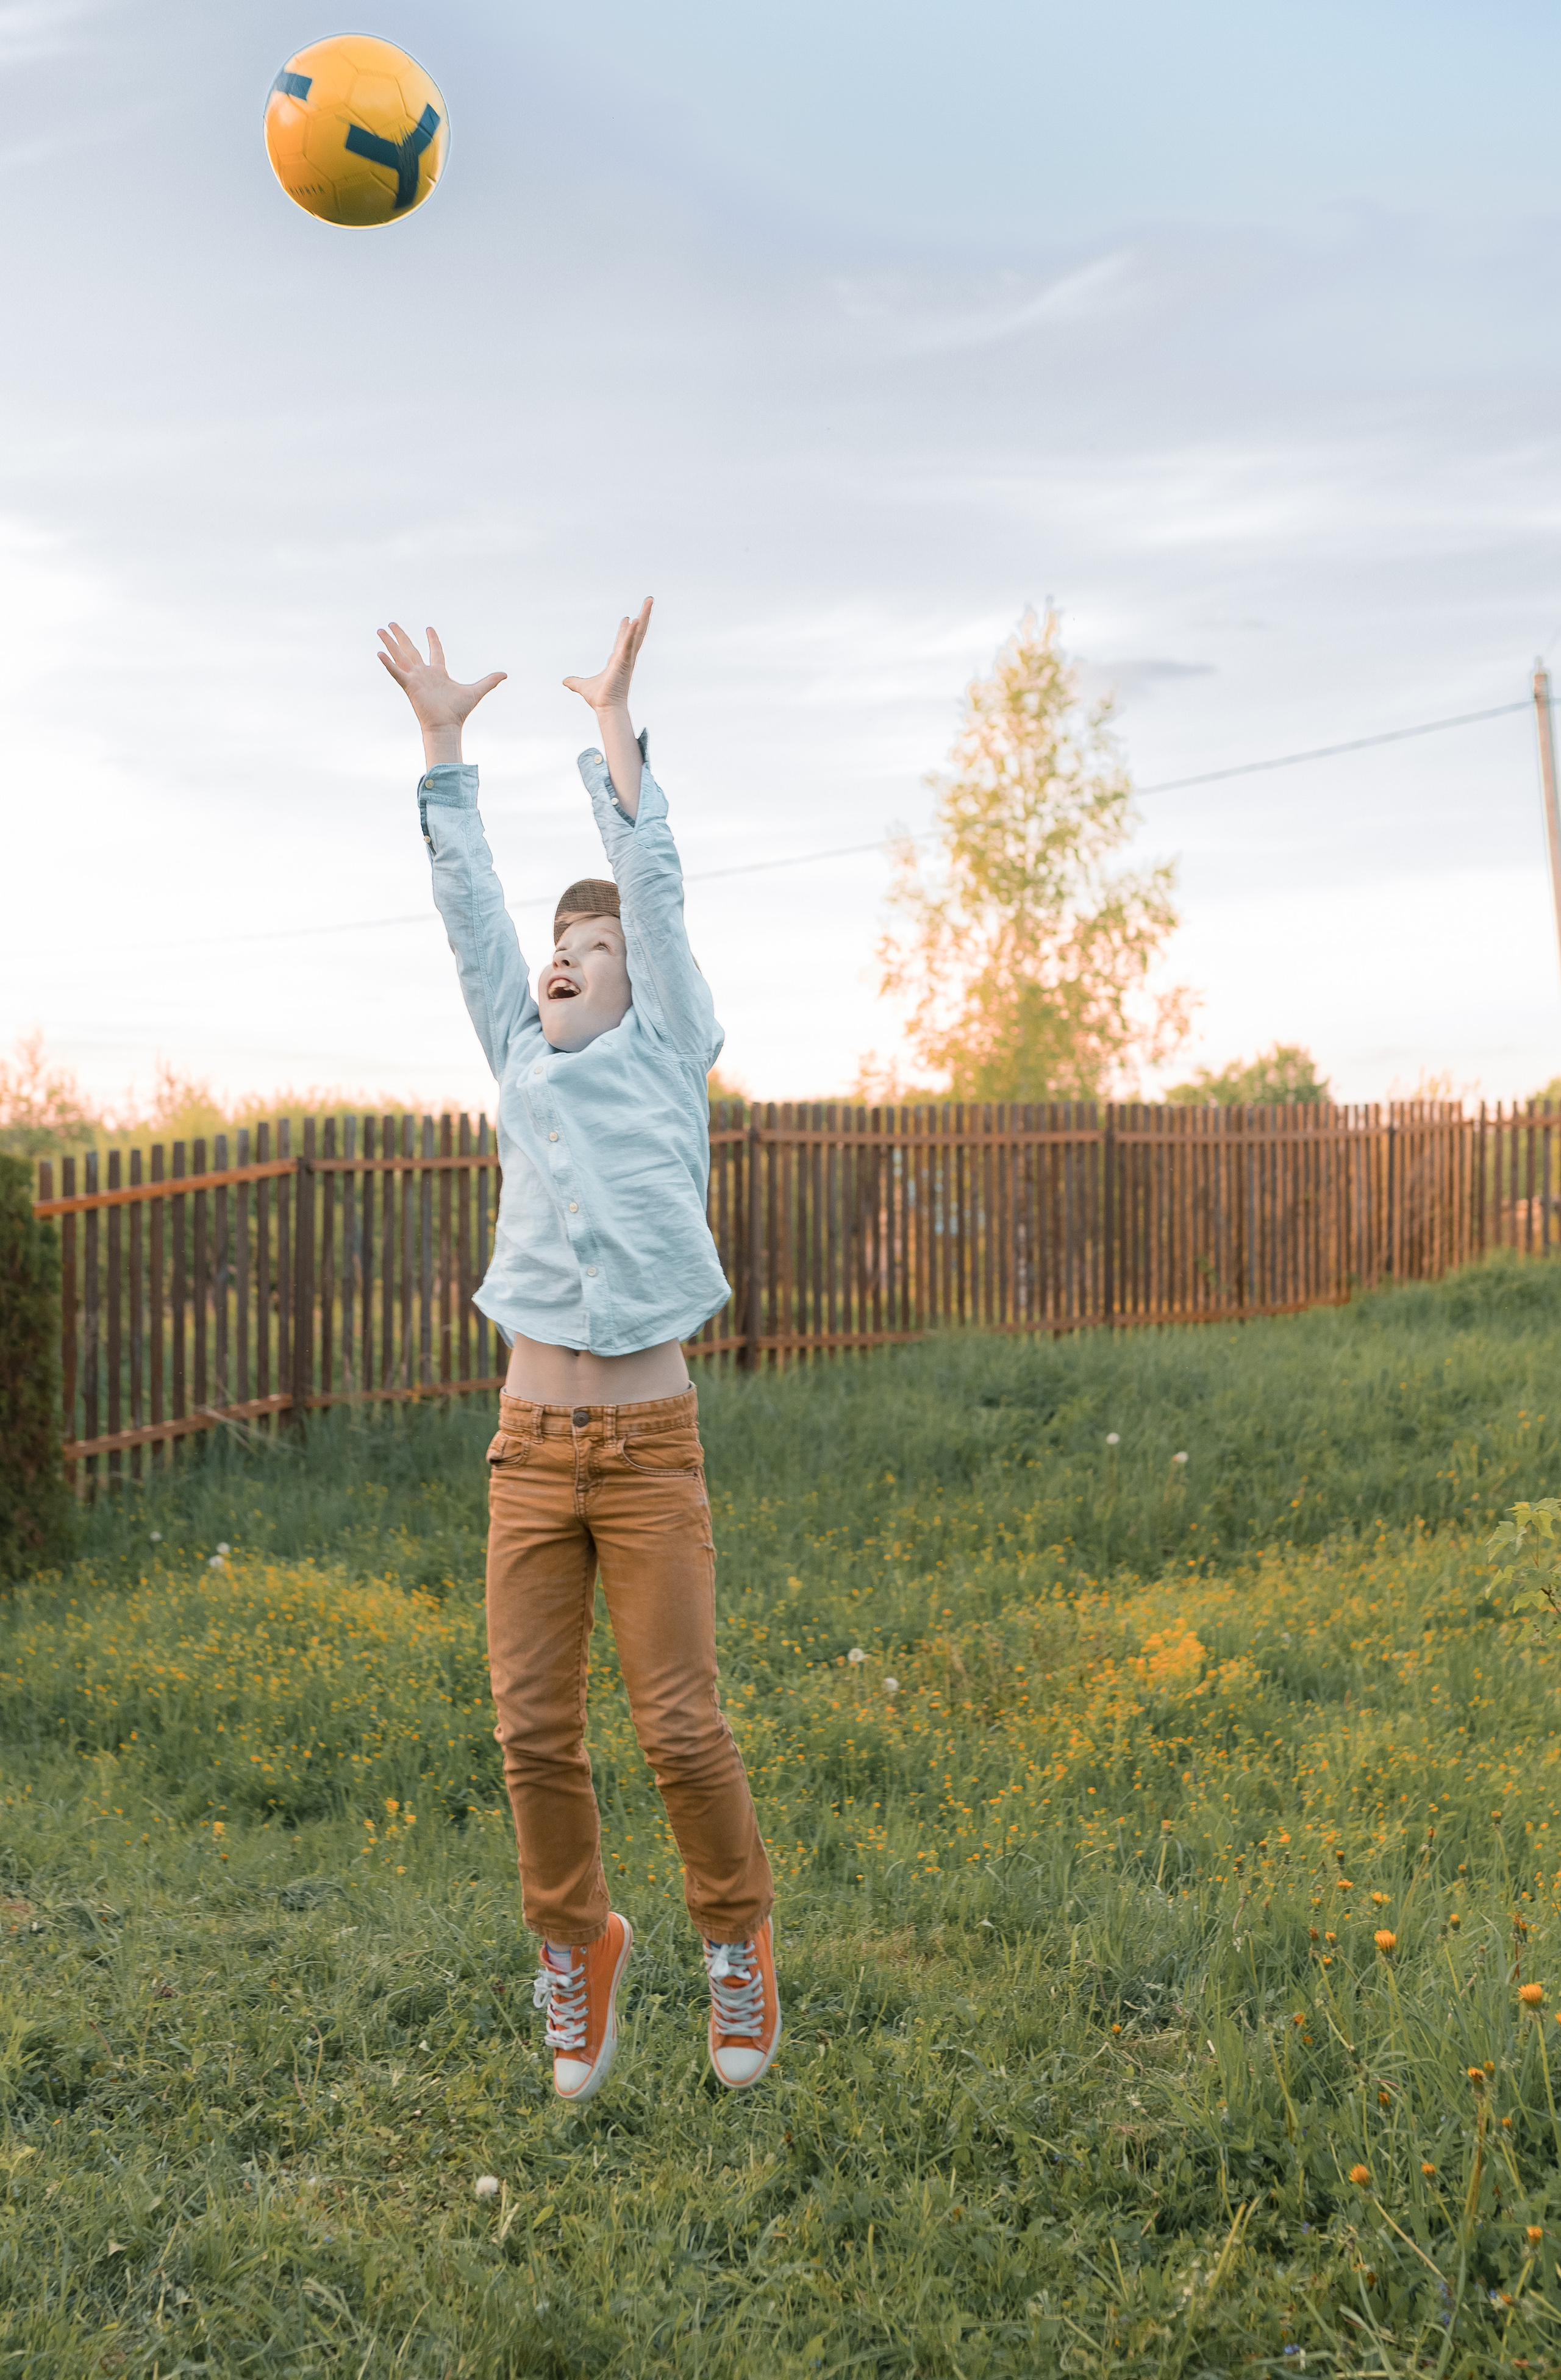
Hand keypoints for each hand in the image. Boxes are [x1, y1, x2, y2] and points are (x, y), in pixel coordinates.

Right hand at [377, 623, 505, 764]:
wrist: (447, 726)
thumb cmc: (458, 712)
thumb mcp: (477, 691)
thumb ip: (489, 682)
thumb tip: (505, 674)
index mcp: (439, 673)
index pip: (436, 652)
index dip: (433, 640)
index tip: (429, 629)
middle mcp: (425, 674)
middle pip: (410, 650)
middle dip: (401, 636)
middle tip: (391, 624)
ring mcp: (415, 679)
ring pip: (400, 656)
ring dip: (390, 643)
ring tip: (380, 630)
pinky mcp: (409, 686)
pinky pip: (396, 672)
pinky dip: (388, 664)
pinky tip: (379, 653)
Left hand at [562, 598, 652, 713]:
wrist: (607, 708)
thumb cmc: (600, 699)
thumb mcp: (583, 687)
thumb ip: (575, 683)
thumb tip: (565, 682)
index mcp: (618, 661)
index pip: (623, 641)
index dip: (626, 630)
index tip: (628, 619)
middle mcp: (626, 657)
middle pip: (637, 633)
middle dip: (644, 616)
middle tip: (649, 601)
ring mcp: (627, 657)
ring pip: (639, 633)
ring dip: (645, 616)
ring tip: (650, 600)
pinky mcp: (625, 661)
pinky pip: (629, 643)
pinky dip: (632, 632)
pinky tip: (636, 618)